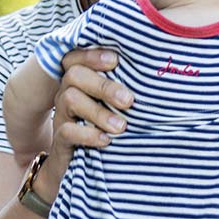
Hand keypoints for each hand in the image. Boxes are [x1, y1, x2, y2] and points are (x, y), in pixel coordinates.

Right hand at [30, 48, 132, 200]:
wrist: (79, 162)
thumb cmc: (106, 126)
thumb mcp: (115, 105)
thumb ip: (124, 90)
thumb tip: (157, 78)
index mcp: (81, 79)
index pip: (78, 57)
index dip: (93, 56)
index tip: (116, 61)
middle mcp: (67, 92)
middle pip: (74, 74)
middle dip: (103, 86)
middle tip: (128, 101)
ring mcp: (62, 114)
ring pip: (70, 99)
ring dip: (98, 112)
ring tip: (121, 127)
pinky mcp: (61, 138)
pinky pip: (67, 130)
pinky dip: (88, 134)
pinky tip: (106, 140)